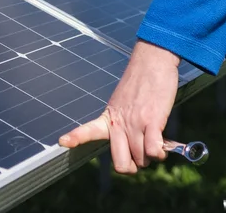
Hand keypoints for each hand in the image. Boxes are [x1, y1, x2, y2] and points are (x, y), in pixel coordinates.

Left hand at [59, 40, 179, 173]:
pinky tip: (163, 143)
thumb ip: (124, 124)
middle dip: (133, 165)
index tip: (62, 142)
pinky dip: (159, 153)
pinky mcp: (152, 121)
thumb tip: (139, 149)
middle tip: (142, 153)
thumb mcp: (123, 102)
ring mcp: (134, 123)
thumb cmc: (141, 82)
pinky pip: (153, 151)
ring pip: (141, 160)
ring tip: (156, 139)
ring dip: (151, 156)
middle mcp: (119, 123)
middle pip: (121, 165)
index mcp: (109, 117)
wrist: (152, 60)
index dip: (75, 137)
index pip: (88, 130)